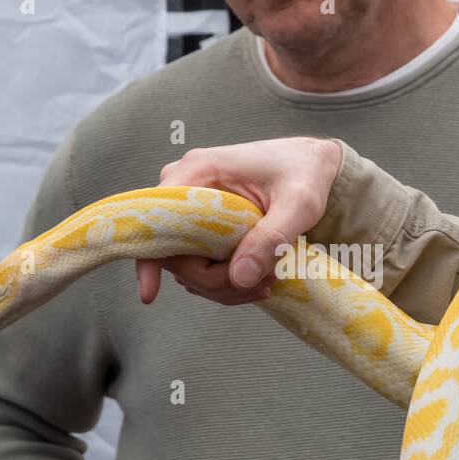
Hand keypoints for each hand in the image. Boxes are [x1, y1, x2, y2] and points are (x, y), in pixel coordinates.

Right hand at [135, 137, 342, 303]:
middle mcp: (183, 186)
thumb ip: (271, 238)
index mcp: (199, 171)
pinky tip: (257, 277)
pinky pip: (196, 263)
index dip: (149, 259)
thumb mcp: (299, 205)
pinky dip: (223, 280)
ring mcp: (187, 206)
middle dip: (214, 280)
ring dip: (222, 284)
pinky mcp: (197, 223)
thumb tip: (239, 277)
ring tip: (269, 278)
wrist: (309, 165)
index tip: (149, 294)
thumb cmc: (304, 175)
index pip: (155, 219)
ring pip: (185, 264)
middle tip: (264, 282)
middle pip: (174, 253)